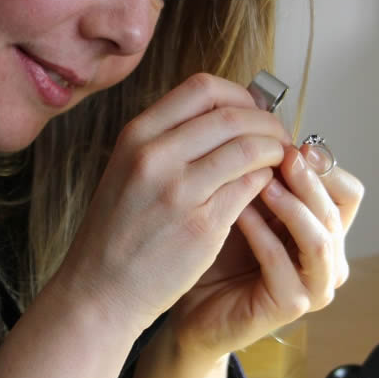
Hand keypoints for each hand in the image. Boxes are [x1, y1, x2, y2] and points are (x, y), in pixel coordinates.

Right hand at [50, 73, 290, 333]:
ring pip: (249, 149)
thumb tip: (228, 115)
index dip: (239, 95)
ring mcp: (179, 191)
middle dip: (266, 122)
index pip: (202, 88)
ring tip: (279, 161)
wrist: (99, 290)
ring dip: (274, 151)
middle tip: (279, 136)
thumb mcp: (127, 169)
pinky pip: (251, 187)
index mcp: (137, 135)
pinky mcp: (202, 226)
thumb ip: (169, 140)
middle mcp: (155, 156)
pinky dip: (268, 182)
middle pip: (232, 115)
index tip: (253, 111)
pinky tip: (267, 189)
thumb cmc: (118, 232)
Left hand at [166, 138, 363, 359]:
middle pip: (338, 209)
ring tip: (263, 181)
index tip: (293, 141)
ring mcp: (315, 284)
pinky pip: (281, 262)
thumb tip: (269, 123)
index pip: (348, 190)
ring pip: (320, 238)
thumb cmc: (220, 251)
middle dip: (309, 178)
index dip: (325, 165)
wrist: (193, 305)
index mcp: (325, 228)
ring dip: (292, 205)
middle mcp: (329, 256)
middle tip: (281, 153)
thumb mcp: (248, 201)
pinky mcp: (291, 304)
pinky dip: (262, 233)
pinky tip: (238, 213)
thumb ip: (266, 172)